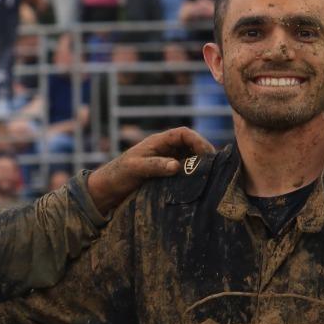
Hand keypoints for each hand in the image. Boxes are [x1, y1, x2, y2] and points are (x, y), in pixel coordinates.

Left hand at [86, 127, 214, 214]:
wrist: (109, 189)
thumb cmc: (119, 174)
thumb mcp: (136, 168)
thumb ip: (155, 166)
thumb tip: (177, 166)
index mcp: (159, 141)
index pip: (184, 133)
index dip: (198, 140)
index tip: (207, 154)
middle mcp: (165, 149)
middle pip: (191, 145)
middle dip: (204, 154)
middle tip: (214, 169)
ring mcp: (168, 161)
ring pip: (190, 159)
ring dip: (200, 166)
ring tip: (210, 178)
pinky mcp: (168, 175)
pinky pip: (185, 172)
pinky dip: (193, 176)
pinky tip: (199, 186)